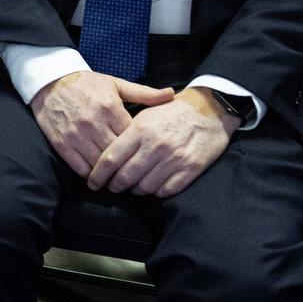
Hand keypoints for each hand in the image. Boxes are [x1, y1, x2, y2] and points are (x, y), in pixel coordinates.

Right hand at [30, 70, 175, 177]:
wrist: (50, 81)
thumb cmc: (86, 84)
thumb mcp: (116, 84)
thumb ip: (144, 94)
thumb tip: (172, 95)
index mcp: (110, 108)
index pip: (132, 138)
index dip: (140, 148)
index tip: (147, 155)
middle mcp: (94, 123)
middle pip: (118, 154)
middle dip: (128, 165)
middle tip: (137, 174)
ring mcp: (76, 135)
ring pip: (100, 164)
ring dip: (110, 174)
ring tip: (120, 179)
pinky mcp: (62, 144)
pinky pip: (81, 168)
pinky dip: (91, 174)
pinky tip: (99, 175)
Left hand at [85, 88, 236, 196]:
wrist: (210, 109)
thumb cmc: (172, 111)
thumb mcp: (145, 113)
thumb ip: (126, 133)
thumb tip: (104, 153)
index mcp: (140, 129)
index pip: (111, 158)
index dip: (98, 174)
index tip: (92, 182)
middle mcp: (155, 145)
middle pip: (125, 176)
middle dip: (114, 186)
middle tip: (111, 187)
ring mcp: (174, 158)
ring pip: (145, 187)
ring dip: (136, 190)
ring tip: (133, 187)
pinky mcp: (191, 168)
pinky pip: (166, 190)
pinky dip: (157, 192)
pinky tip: (153, 186)